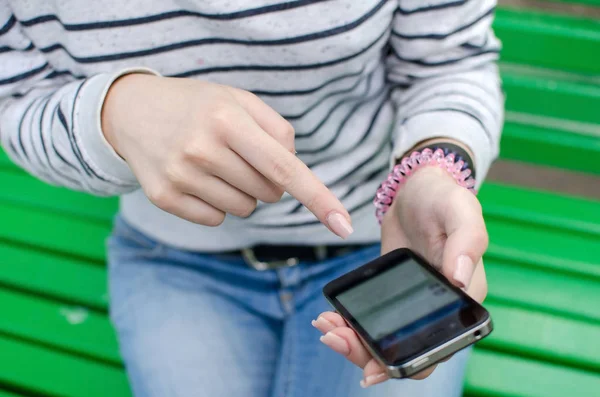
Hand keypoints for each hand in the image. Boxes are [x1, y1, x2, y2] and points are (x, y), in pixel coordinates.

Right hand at [101, 74, 351, 236]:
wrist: (132, 112)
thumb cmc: (197, 106)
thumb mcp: (238, 100)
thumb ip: (277, 131)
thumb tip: (293, 174)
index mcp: (227, 119)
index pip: (285, 169)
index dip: (319, 198)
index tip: (345, 226)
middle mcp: (202, 149)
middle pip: (269, 193)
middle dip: (267, 179)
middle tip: (239, 153)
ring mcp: (180, 176)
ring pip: (245, 209)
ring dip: (242, 192)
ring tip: (215, 163)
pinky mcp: (164, 198)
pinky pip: (217, 219)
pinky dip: (217, 203)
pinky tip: (197, 178)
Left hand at [313, 166, 488, 386]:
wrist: (417, 186)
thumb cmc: (444, 197)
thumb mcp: (461, 209)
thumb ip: (467, 241)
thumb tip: (460, 279)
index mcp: (464, 298)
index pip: (439, 347)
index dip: (408, 364)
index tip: (373, 368)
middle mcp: (440, 308)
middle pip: (406, 351)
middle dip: (368, 355)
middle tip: (333, 337)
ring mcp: (414, 303)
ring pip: (386, 340)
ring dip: (354, 341)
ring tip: (326, 326)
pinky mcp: (393, 292)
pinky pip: (373, 319)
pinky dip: (352, 323)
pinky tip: (331, 317)